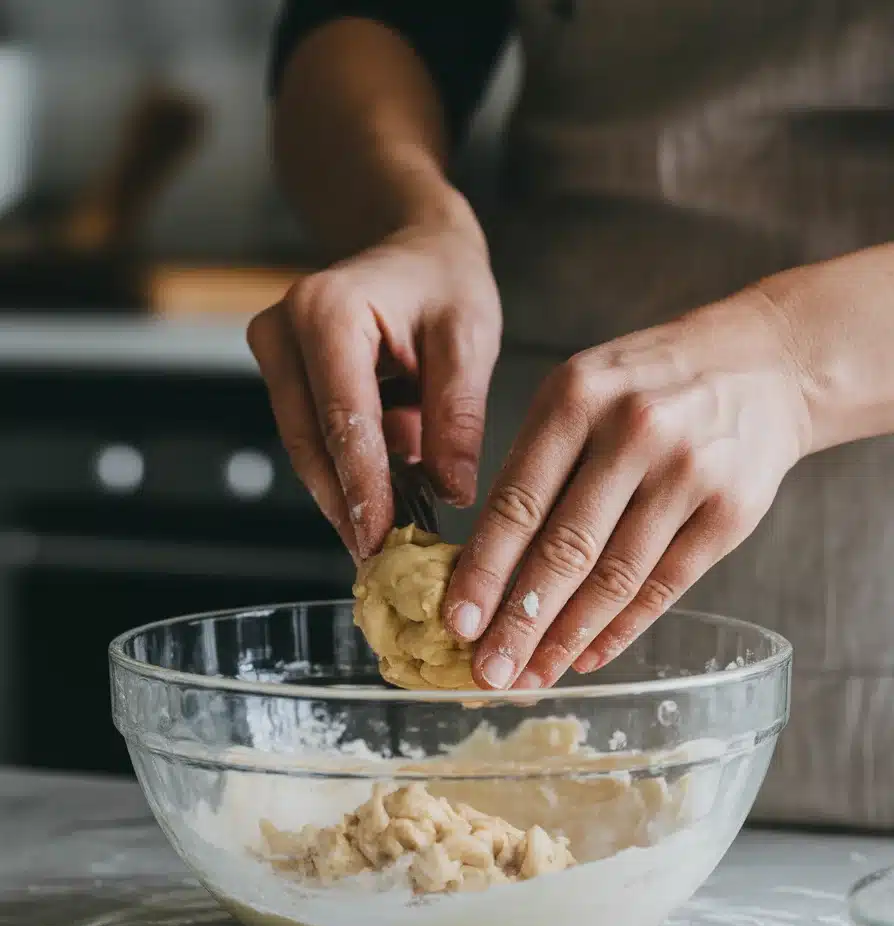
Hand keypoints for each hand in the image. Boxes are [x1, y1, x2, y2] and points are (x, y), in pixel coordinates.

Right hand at [247, 220, 500, 559]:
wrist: (414, 246)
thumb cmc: (444, 281)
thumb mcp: (469, 338)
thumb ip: (457, 415)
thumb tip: (451, 492)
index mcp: (327, 312)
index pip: (343, 419)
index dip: (362, 488)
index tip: (380, 542)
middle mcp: (283, 331)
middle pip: (310, 443)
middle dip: (346, 506)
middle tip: (381, 561)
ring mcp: (273, 353)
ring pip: (305, 448)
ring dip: (344, 496)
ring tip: (385, 545)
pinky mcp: (281, 375)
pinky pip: (311, 439)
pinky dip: (345, 474)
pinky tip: (379, 508)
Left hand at [444, 288, 812, 687]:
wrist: (764, 364)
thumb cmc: (649, 383)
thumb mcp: (580, 391)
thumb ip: (535, 465)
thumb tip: (486, 569)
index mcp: (576, 397)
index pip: (518, 502)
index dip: (484, 571)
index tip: (456, 623)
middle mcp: (634, 432)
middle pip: (565, 549)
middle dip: (519, 622)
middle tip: (488, 674)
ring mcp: (688, 473)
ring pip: (616, 577)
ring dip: (567, 638)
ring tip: (533, 676)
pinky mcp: (731, 512)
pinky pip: (665, 585)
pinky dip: (622, 628)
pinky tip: (587, 655)